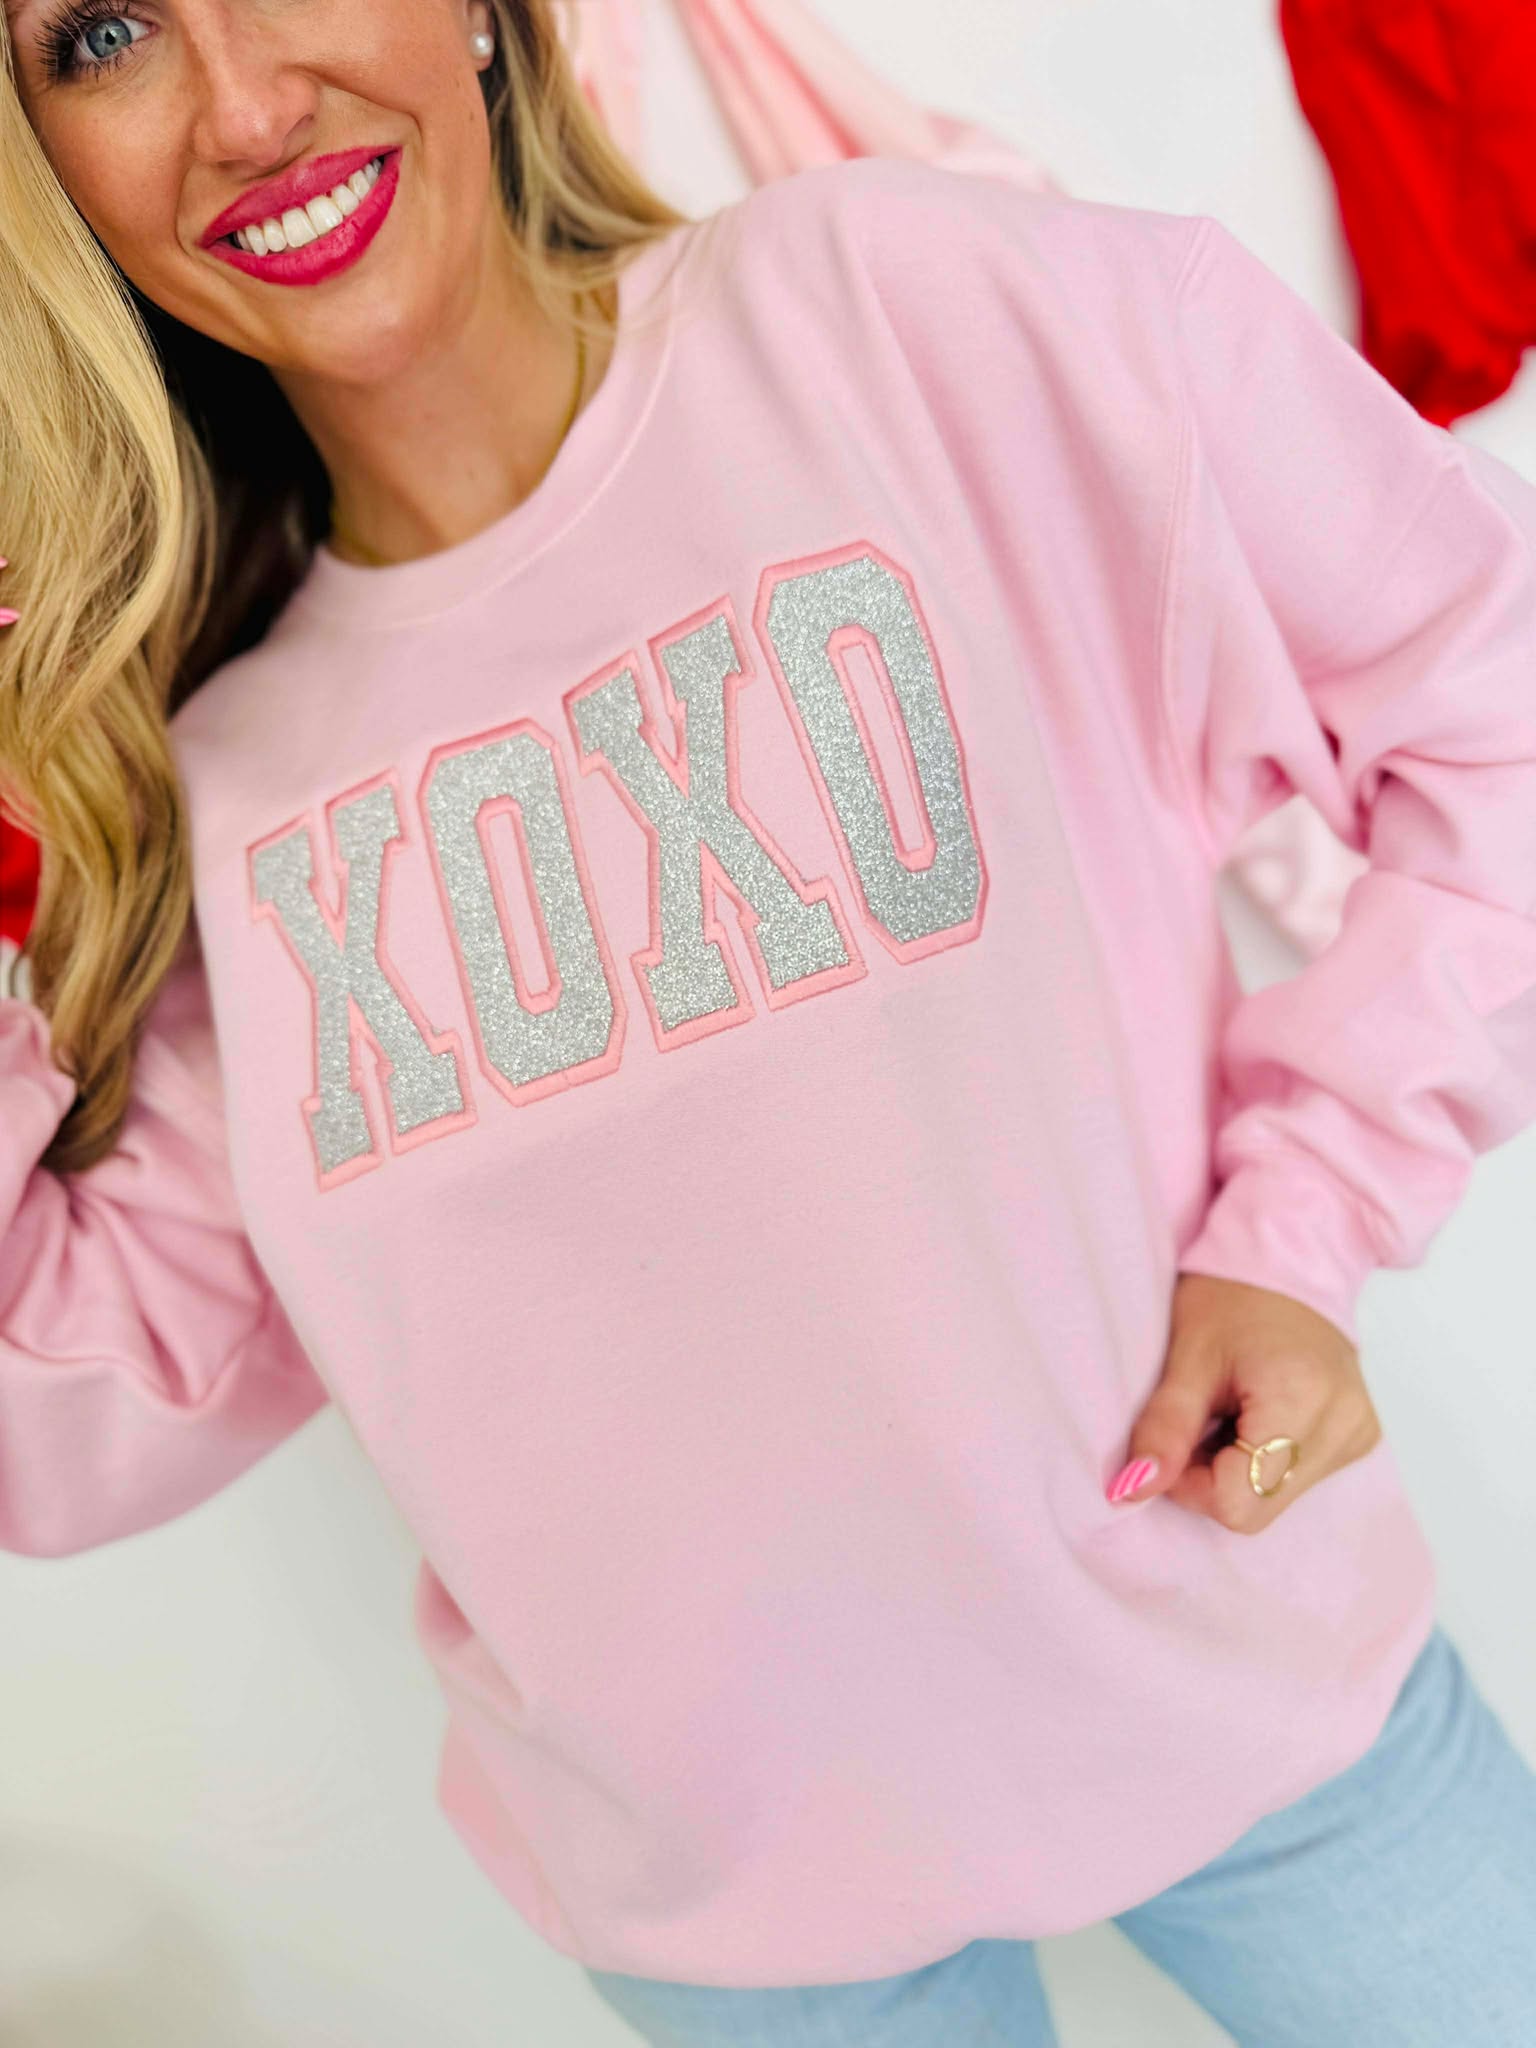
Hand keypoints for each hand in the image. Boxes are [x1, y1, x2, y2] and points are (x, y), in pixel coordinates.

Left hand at [1107, 1271, 1382, 1530]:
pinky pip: (1299, 1479)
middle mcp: (1344, 1423)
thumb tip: (1133, 1490)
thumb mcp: (1186, 1356)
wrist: (1286, 1259)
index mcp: (1302, 1398)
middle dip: (1215, 1477)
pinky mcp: (1360, 1435)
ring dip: (1241, 1468)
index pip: (1239, 1502)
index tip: (1178, 1436)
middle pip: (1261, 1506)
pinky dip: (1267, 1458)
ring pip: (1278, 1498)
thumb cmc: (1232, 1295)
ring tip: (1231, 1409)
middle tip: (1202, 1419)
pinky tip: (1257, 1412)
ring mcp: (1359, 1432)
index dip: (1192, 1483)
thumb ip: (1163, 1429)